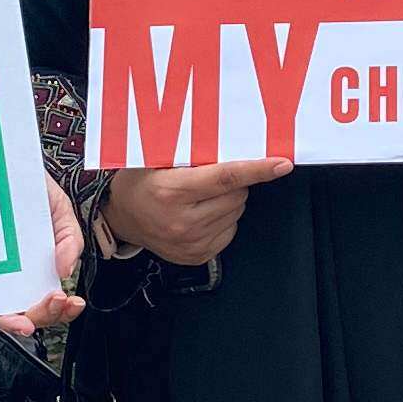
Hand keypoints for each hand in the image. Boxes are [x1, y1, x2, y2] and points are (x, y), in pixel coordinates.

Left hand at [0, 174, 88, 339]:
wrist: (6, 169)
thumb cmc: (32, 192)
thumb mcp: (61, 211)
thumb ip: (71, 240)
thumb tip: (65, 271)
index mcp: (40, 270)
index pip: (51, 302)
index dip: (60, 310)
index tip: (65, 300)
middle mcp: (16, 278)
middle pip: (28, 313)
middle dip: (38, 318)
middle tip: (47, 305)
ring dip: (8, 321)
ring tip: (12, 318)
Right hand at [102, 156, 289, 268]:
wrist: (121, 218)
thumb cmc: (140, 182)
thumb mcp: (156, 159)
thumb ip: (193, 153)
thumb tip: (234, 145)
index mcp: (172, 192)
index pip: (225, 178)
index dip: (257, 170)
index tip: (282, 164)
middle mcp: (183, 222)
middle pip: (236, 195)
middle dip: (234, 181)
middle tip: (210, 176)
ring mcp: (191, 243)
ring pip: (236, 212)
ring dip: (229, 200)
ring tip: (201, 195)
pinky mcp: (197, 256)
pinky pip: (230, 231)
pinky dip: (223, 218)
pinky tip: (201, 212)